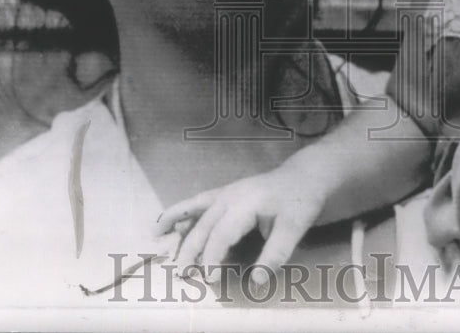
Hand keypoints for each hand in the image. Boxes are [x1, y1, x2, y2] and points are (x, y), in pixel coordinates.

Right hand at [154, 166, 327, 281]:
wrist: (303, 177)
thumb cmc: (299, 202)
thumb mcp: (294, 228)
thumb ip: (275, 254)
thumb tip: (256, 281)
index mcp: (245, 202)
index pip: (221, 233)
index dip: (212, 257)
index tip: (207, 280)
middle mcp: (229, 195)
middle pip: (204, 224)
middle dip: (189, 249)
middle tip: (180, 275)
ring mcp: (225, 193)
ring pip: (195, 208)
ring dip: (175, 222)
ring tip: (155, 237)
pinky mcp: (224, 194)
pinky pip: (198, 202)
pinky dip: (181, 211)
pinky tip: (167, 221)